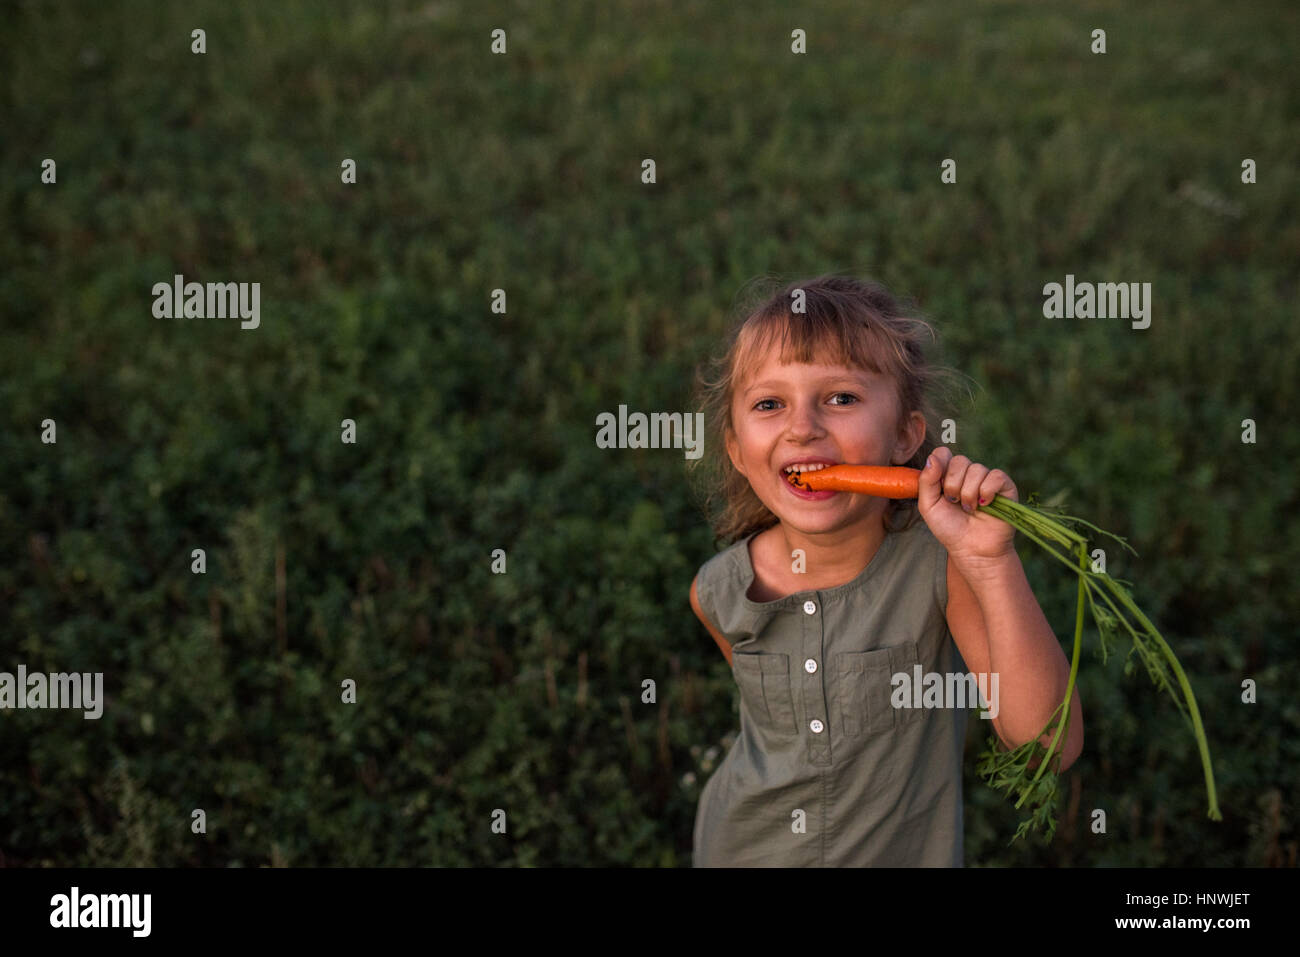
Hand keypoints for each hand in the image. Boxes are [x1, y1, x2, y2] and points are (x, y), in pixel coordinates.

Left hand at [917, 447, 1018, 573]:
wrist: (972, 550)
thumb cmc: (949, 529)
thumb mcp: (928, 506)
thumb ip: (926, 480)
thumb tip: (932, 456)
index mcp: (949, 475)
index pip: (943, 453)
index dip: (940, 467)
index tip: (939, 486)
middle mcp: (968, 474)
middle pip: (959, 460)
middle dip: (952, 485)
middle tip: (955, 502)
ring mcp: (987, 479)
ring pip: (976, 469)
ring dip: (969, 493)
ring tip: (970, 509)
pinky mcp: (1005, 487)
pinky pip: (995, 476)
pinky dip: (987, 491)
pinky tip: (985, 505)